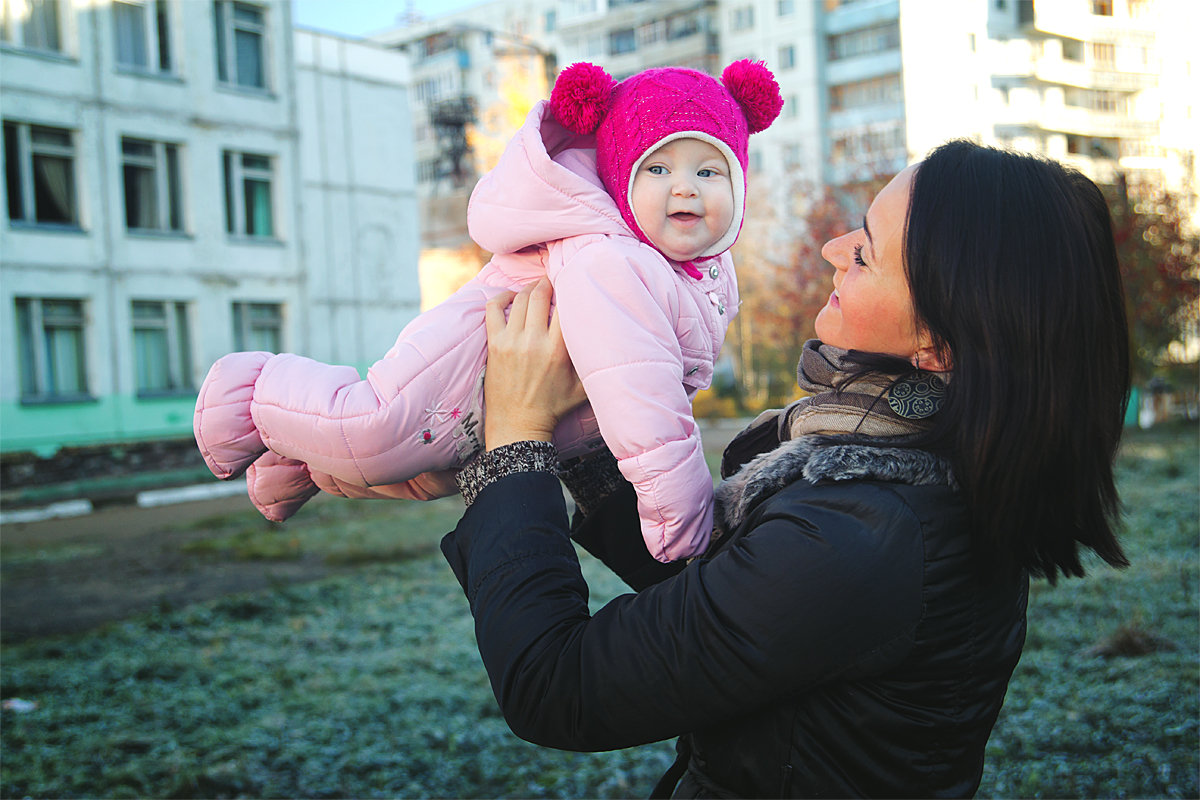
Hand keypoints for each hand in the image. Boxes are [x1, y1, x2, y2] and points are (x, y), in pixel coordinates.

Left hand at [483, 279, 587, 449]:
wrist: (518, 426)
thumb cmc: (553, 407)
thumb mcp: (582, 388)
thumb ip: (591, 362)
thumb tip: (611, 342)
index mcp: (557, 350)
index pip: (565, 306)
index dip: (569, 290)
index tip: (572, 284)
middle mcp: (534, 341)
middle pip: (540, 295)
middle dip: (547, 283)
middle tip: (552, 281)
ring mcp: (511, 341)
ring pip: (519, 299)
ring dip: (528, 289)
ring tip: (536, 289)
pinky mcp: (494, 344)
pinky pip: (494, 309)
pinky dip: (501, 297)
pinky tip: (510, 297)